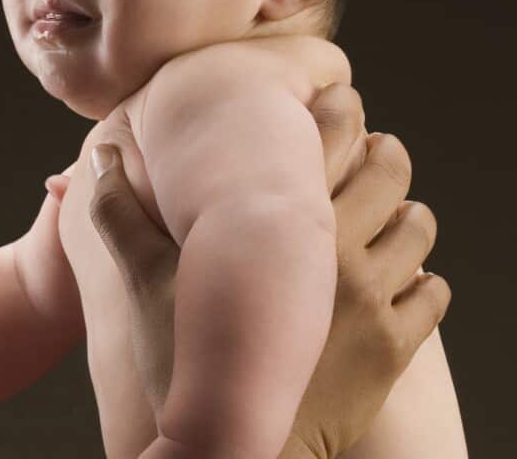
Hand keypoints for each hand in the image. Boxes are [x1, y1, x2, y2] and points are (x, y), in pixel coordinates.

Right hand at [85, 84, 450, 458]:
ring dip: (406, 214)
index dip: (341, 109)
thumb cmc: (177, 361)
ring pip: (418, 227)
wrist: (226, 446)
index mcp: (273, 225)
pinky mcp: (394, 347)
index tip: (339, 103)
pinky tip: (398, 279)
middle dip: (383, 152)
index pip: (331, 136)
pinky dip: (421, 280)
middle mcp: (333, 253)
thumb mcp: (139, 281)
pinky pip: (432, 293)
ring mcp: (370, 300)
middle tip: (371, 151)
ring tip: (387, 214)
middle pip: (388, 169)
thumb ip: (118, 211)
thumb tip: (96, 154)